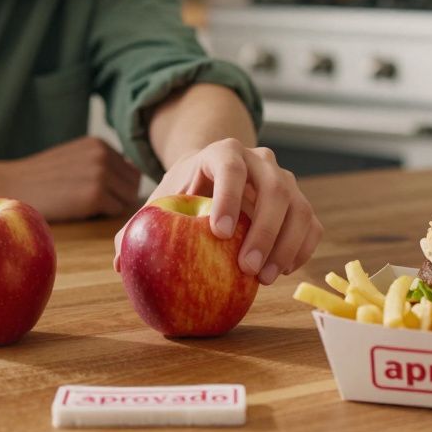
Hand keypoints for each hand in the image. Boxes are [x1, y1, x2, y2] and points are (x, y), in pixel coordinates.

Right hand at [0, 137, 140, 220]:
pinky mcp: (95, 195)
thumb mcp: (74, 157)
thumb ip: (100, 162)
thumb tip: (133, 175)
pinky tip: (81, 210)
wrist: (13, 184)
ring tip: (87, 205)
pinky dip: (102, 215)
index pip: (130, 169)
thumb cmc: (42, 177)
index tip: (99, 192)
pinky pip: (115, 211)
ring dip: (113, 205)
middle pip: (133, 183)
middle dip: (120, 195)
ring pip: (128, 198)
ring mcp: (100, 174)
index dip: (118, 185)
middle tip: (96, 203)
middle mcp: (103, 155)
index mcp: (99, 144)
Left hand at [113, 138, 322, 284]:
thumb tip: (121, 262)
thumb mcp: (160, 202)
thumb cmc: (184, 195)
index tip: (219, 233)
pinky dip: (302, 249)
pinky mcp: (300, 203)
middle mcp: (260, 160)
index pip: (230, 166)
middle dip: (264, 231)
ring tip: (265, 279)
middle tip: (247, 269)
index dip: (228, 197)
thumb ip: (138, 227)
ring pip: (299, 207)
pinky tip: (282, 272)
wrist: (216, 176)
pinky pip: (311, 225)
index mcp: (222, 152)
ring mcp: (286, 180)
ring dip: (286, 245)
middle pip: (274, 188)